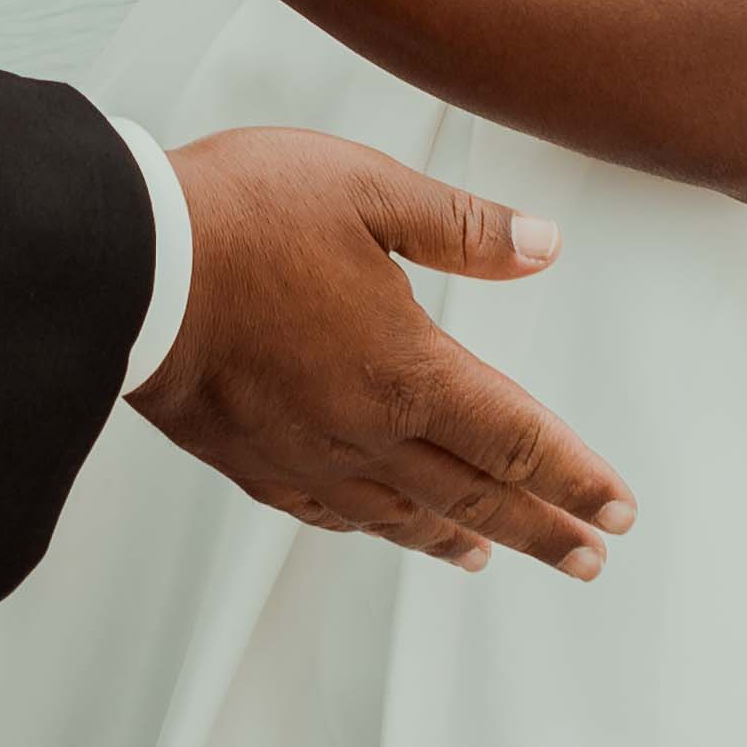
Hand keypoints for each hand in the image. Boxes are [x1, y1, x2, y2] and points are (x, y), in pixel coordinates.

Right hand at [133, 127, 631, 581]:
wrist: (128, 266)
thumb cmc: (241, 218)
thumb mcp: (367, 189)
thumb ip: (461, 226)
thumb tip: (543, 245)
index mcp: (408, 370)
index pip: (518, 439)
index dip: (576, 477)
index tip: (618, 508)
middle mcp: (366, 431)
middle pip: (476, 496)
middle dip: (544, 529)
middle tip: (590, 557)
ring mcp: (307, 455)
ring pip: (404, 516)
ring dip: (463, 537)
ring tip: (496, 555)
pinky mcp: (251, 460)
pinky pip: (331, 513)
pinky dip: (375, 528)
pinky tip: (382, 526)